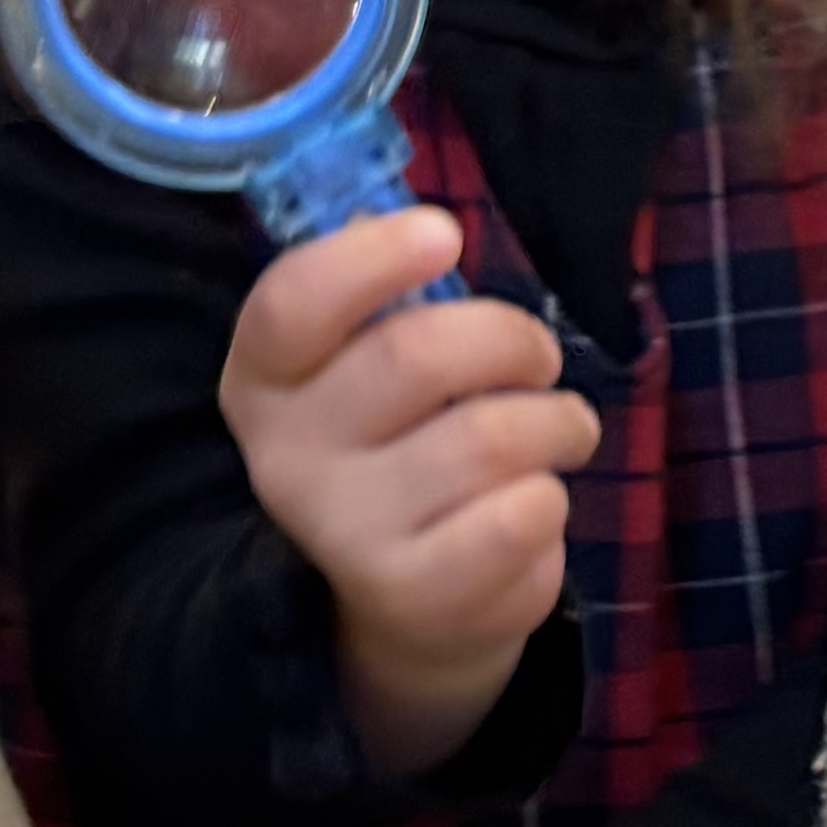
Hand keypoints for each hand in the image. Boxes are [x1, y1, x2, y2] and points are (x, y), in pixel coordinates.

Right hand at [218, 206, 601, 778]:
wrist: (403, 600)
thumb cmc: (401, 446)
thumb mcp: (366, 369)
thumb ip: (385, 298)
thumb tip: (422, 227)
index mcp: (265, 380)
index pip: (291, 303)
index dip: (371, 258)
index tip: (445, 232)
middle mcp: (285, 458)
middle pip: (416, 355)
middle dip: (511, 339)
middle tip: (539, 357)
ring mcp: (344, 532)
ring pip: (491, 436)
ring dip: (556, 421)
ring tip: (561, 430)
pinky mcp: (414, 592)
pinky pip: (524, 513)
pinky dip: (552, 495)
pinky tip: (533, 502)